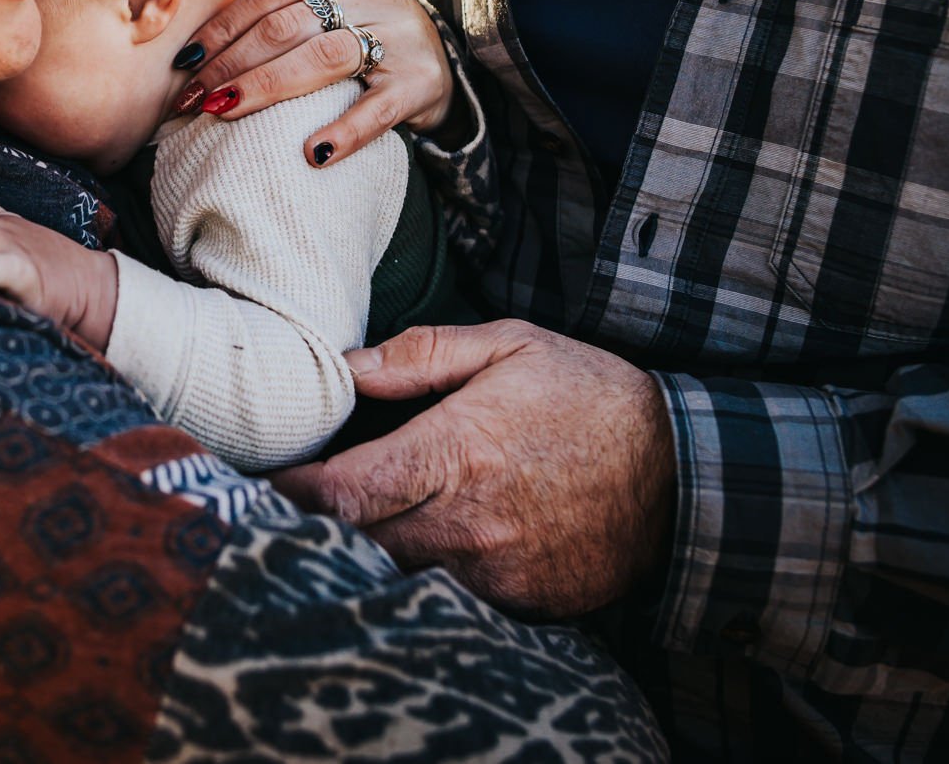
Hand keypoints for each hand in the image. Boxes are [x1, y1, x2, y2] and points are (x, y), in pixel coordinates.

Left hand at [177, 0, 455, 165]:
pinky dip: (344, 131)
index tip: (183, 63)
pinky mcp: (418, 83)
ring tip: (223, 111)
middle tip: (191, 97)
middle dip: (231, 63)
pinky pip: (377, 109)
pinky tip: (311, 154)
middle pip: (287, 26)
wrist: (436, 60)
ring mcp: (400, 37)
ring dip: (266, 88)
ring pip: (322, 58)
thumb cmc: (359, 19)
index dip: (221, 28)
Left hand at [272, 321, 675, 616]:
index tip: (266, 479)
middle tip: (298, 498)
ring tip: (356, 518)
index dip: (292, 492)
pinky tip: (422, 542)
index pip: (342, 493)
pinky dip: (424, 576)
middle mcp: (468, 524)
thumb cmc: (588, 397)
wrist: (683, 471)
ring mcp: (495, 572)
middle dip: (320, 524)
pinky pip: (449, 596)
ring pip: (397, 575)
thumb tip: (347, 366)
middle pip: (357, 543)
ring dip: (369, 551)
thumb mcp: (510, 345)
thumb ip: (421, 353)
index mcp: (455, 454)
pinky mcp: (521, 602)